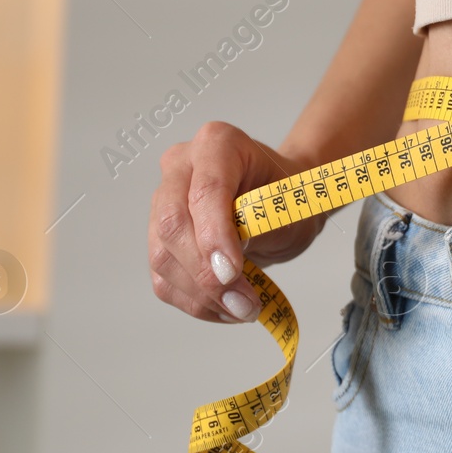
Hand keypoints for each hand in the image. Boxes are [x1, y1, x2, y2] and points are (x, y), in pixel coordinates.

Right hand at [146, 121, 325, 322]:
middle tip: (243, 301)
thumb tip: (226, 268)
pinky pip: (164, 279)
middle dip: (205, 272)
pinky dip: (196, 302)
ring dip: (202, 295)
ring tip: (243, 308)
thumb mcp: (291, 204)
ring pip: (163, 257)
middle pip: (173, 224)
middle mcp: (181, 167)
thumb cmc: (288, 196)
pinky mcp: (160, 239)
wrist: (284, 202)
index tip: (232, 271)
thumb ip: (260, 226)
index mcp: (217, 143)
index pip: (204, 191)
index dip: (214, 235)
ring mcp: (164, 202)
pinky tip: (226, 308)